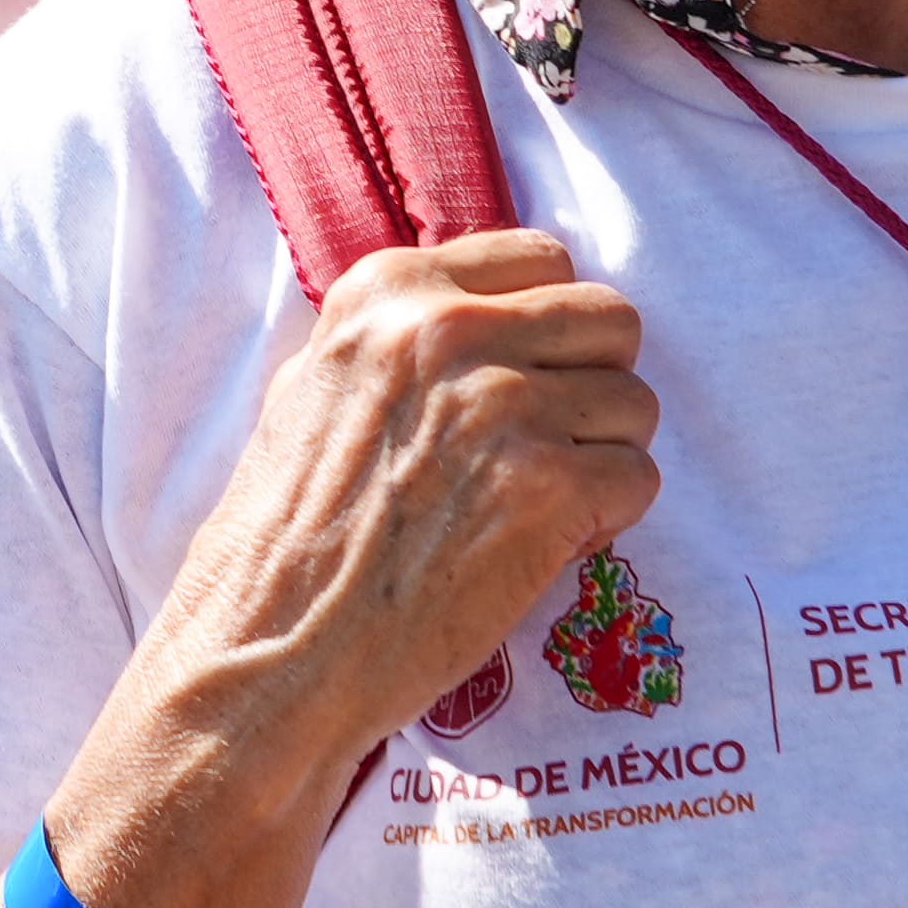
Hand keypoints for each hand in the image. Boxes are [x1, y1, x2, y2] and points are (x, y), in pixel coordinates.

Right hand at [146, 228, 659, 761]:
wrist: (268, 649)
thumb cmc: (278, 538)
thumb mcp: (310, 390)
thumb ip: (398, 342)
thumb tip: (484, 320)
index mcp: (390, 291)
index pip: (541, 258)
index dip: (546, 328)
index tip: (524, 379)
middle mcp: (451, 330)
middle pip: (608, 317)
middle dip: (592, 383)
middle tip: (550, 443)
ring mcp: (505, 405)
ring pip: (634, 402)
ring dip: (601, 457)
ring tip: (538, 504)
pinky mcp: (550, 487)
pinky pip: (638, 477)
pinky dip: (607, 520)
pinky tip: (545, 546)